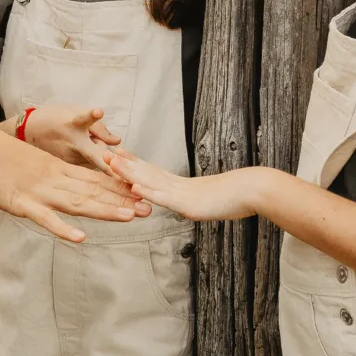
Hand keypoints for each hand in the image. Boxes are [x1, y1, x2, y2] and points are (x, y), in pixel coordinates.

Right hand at [0, 119, 150, 241]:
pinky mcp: (20, 202)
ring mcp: (38, 191)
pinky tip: (80, 238)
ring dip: (104, 210)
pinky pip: (45, 218)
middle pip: (93, 191)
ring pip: (77, 202)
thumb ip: (40, 174)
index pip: (93, 178)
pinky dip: (63, 229)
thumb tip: (52, 182)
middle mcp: (52, 179)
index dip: (118, 187)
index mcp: (54, 170)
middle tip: (150, 207)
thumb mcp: (24, 164)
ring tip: (130, 217)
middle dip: (122, 200)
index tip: (141, 192)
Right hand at [24, 103, 120, 167]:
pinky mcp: (66, 169)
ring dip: (105, 161)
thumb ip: (98, 127)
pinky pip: (88, 167)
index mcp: (72, 124)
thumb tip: (118, 141)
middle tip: (122, 171)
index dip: (91, 115)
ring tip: (110, 159)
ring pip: (95, 162)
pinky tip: (97, 162)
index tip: (98, 112)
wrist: (28, 131)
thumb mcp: (76, 113)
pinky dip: (95, 164)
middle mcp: (71, 143)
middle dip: (109, 164)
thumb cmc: (56, 118)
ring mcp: (68, 158)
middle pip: (94, 154)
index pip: (82, 118)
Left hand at [108, 151, 258, 222]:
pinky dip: (149, 192)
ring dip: (129, 172)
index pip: (152, 172)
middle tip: (102, 153)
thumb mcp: (208, 200)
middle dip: (123, 164)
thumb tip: (190, 201)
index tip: (117, 155)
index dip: (133, 164)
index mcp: (181, 185)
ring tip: (109, 163)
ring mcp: (181, 193)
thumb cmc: (235, 196)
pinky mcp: (188, 203)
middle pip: (146, 172)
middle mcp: (177, 186)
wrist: (253, 190)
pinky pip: (165, 197)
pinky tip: (134, 187)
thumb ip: (195, 199)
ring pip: (151, 180)